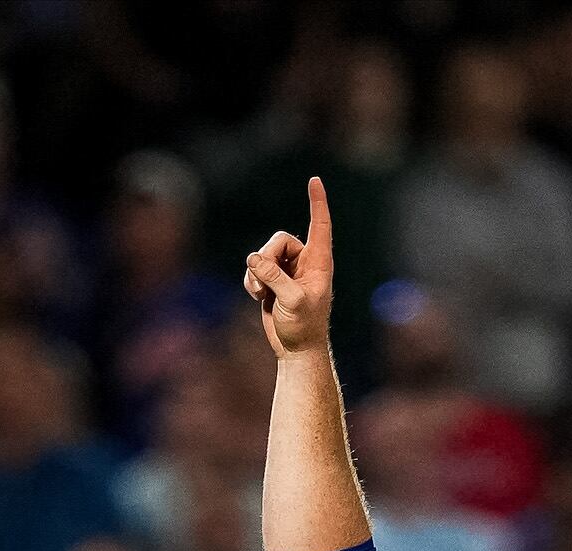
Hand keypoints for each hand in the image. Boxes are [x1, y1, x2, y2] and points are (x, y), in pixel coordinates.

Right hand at [243, 178, 335, 358]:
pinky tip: (257, 296)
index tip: (315, 180)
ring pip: (263, 254)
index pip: (319, 225)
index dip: (317, 202)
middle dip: (267, 258)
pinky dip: (252, 280)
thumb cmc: (303, 327)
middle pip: (278, 240)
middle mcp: (304, 263)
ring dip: (257, 273)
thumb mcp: (291, 301)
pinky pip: (254, 267)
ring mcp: (287, 271)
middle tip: (265, 283)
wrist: (296, 349)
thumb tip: (253, 258)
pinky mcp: (272, 281)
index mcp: (319, 263)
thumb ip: (274, 277)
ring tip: (262, 293)